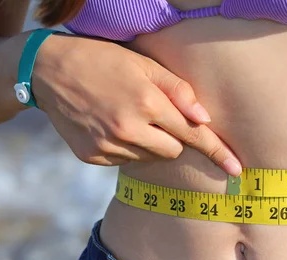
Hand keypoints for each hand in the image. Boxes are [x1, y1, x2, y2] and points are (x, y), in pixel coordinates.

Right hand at [31, 33, 241, 175]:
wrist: (47, 70)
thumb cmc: (103, 61)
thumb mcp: (144, 64)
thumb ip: (178, 91)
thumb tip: (205, 119)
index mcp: (147, 102)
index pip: (193, 134)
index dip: (218, 151)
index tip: (238, 169)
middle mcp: (128, 129)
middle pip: (173, 151)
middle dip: (173, 138)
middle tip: (156, 116)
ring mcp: (108, 146)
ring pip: (150, 158)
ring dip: (150, 143)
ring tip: (129, 117)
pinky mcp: (92, 156)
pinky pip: (125, 161)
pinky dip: (127, 148)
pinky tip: (112, 126)